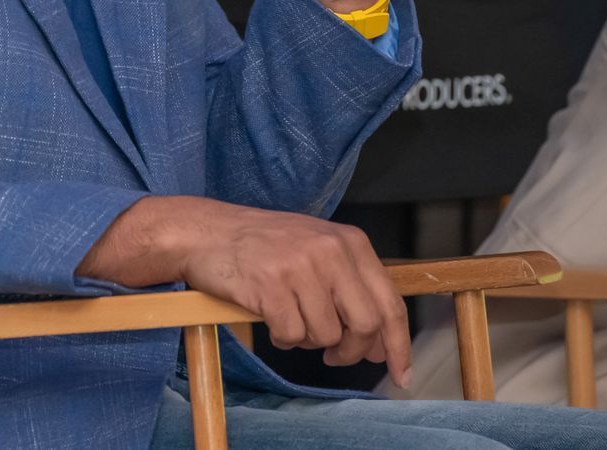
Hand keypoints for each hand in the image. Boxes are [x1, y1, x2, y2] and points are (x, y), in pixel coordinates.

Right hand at [77, 195, 412, 385]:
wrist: (206, 231)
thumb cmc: (263, 246)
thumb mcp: (318, 251)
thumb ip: (352, 289)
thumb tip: (381, 346)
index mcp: (350, 242)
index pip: (389, 302)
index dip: (398, 344)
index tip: (399, 373)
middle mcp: (330, 251)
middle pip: (365, 325)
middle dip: (351, 351)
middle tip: (333, 355)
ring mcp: (300, 266)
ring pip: (326, 335)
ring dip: (308, 341)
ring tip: (289, 319)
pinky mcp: (271, 285)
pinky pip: (292, 336)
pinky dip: (282, 338)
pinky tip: (270, 318)